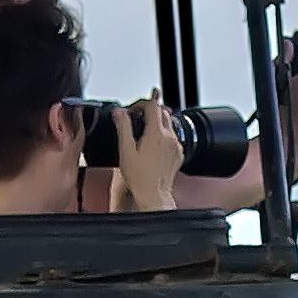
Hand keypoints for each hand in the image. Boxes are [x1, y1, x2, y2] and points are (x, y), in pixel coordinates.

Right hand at [102, 95, 181, 213]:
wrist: (153, 195)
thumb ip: (123, 127)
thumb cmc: (140, 177)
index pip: (153, 105)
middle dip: (150, 110)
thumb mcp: (125, 150)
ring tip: (144, 130)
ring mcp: (176, 146)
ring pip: (169, 124)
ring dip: (157, 122)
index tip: (134, 107)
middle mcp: (170, 137)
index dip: (141, 102)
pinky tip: (153, 144)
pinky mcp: (178, 154)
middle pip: (162, 112)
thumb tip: (119, 112)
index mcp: (156, 134)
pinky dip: (163, 135)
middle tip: (137, 116)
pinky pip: (173, 137)